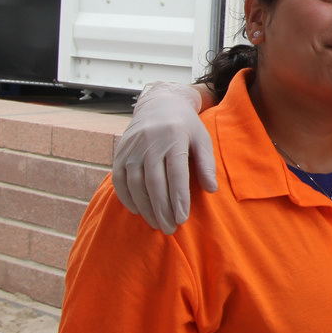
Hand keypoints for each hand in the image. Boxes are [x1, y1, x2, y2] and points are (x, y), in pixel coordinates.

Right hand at [112, 82, 214, 233]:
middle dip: (162, 209)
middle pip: (154, 182)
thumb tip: (212, 189)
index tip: (182, 218)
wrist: (159, 104)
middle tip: (170, 229)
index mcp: (174, 137)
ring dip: (145, 207)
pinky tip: (138, 211)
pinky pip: (119, 179)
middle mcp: (150, 142)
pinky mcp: (120, 152)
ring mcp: (132, 148)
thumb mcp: (202, 139)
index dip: (178, 198)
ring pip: (135, 184)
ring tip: (156, 224)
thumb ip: (207, 164)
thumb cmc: (186, 126)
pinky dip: (126, 198)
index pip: (176, 173)